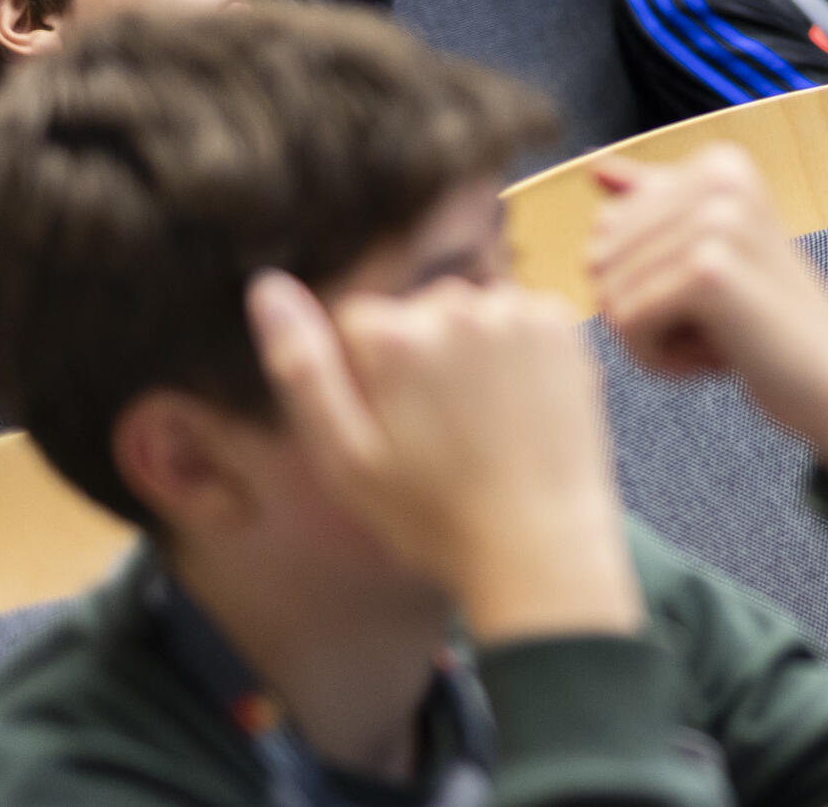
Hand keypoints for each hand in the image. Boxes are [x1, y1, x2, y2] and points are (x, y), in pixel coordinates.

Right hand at [248, 269, 642, 641]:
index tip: (389, 424)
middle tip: (437, 430)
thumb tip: (265, 284)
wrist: (540, 543)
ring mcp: (516, 312)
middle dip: (416, 357)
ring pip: (467, 313)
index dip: (365, 375)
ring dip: (467, 351)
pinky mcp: (561, 325)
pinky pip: (517, 317)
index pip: (355, 323)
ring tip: (479, 423)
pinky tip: (516, 405)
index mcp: (396, 338)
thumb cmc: (431, 514)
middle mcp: (457, 306)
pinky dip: (513, 349)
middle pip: (414, 313)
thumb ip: (301, 368)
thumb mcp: (345, 458)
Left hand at [584, 147, 827, 497]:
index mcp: (720, 163)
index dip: (643, 279)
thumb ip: (654, 206)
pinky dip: (657, 359)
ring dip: (650, 339)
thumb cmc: (764, 320)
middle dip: (640, 309)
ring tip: (716, 340)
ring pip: (610, 293)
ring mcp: (717, 220)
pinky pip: (627, 324)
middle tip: (712, 326)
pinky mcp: (710, 271)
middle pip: (601, 257)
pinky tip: (714, 360)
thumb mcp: (709, 251)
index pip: (609, 225)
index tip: (709, 295)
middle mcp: (720, 178)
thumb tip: (594, 164)